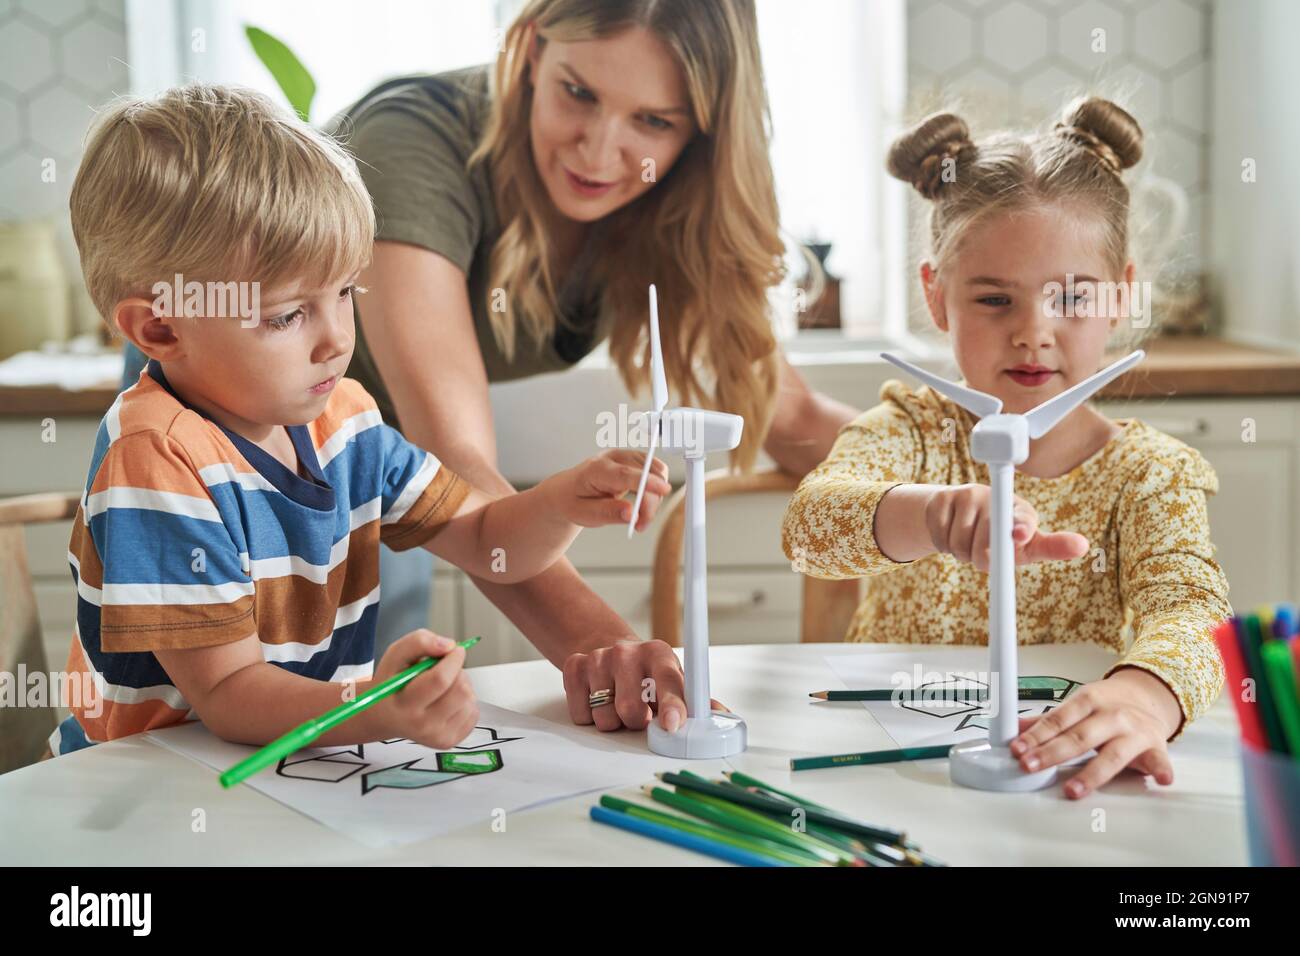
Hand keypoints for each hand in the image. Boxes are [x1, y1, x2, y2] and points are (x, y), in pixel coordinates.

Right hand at [371, 629, 478, 748]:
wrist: (384, 717)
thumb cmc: (392, 683)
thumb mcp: (396, 654)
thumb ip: (419, 641)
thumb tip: (449, 646)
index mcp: (405, 704)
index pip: (440, 679)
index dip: (453, 659)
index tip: (454, 650)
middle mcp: (421, 725)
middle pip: (460, 690)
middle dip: (457, 671)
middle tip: (444, 669)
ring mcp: (437, 737)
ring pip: (469, 700)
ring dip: (462, 685)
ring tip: (443, 686)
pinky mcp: (450, 742)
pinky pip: (473, 712)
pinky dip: (465, 701)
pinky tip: (447, 700)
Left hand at [549, 450, 670, 530]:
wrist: (566, 491)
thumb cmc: (573, 501)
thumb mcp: (584, 514)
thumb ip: (608, 513)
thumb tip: (631, 514)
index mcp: (596, 469)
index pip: (625, 474)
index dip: (646, 482)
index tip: (664, 490)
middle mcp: (612, 457)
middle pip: (645, 474)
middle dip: (650, 502)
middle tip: (640, 526)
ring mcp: (624, 456)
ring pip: (655, 471)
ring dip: (653, 497)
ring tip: (639, 518)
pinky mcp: (633, 460)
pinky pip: (654, 472)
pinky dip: (654, 490)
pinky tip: (641, 505)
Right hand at [562, 639, 728, 731]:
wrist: (613, 653)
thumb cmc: (650, 676)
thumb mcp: (675, 682)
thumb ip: (697, 702)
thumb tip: (724, 717)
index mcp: (660, 654)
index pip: (668, 683)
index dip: (672, 706)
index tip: (673, 724)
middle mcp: (627, 651)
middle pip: (631, 710)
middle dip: (636, 722)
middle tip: (639, 713)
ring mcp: (598, 657)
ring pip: (604, 717)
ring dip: (612, 721)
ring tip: (618, 703)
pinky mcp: (574, 666)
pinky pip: (581, 714)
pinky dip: (589, 715)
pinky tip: (598, 698)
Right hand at [924, 484, 1088, 570]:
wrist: (960, 518)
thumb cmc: (1003, 536)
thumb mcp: (1027, 546)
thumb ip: (1051, 547)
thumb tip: (1083, 545)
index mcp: (1020, 510)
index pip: (1022, 518)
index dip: (1021, 527)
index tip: (1019, 534)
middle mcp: (995, 497)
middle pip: (984, 543)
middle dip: (980, 559)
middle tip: (982, 556)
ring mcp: (967, 495)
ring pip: (959, 543)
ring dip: (961, 554)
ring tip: (967, 543)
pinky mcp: (942, 498)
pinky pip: (940, 536)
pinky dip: (942, 544)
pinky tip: (950, 534)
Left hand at [1009, 668, 1183, 798]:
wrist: (1148, 697)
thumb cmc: (1108, 704)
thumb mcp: (1078, 705)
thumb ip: (1049, 720)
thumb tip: (1015, 728)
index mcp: (1089, 701)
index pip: (1058, 719)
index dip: (1037, 735)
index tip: (1018, 749)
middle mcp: (1112, 715)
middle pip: (1080, 737)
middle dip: (1053, 753)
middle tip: (1030, 766)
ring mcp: (1134, 732)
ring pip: (1113, 754)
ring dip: (1092, 774)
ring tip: (1072, 790)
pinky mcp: (1155, 748)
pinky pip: (1159, 760)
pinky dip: (1160, 770)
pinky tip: (1159, 780)